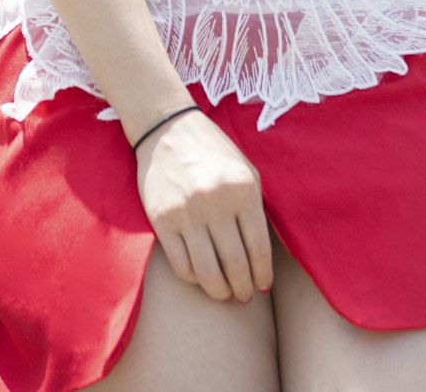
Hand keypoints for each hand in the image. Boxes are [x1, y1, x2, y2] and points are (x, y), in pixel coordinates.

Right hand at [135, 108, 273, 304]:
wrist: (167, 129)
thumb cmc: (213, 150)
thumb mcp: (245, 169)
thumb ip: (255, 208)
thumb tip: (261, 257)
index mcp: (242, 188)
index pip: (259, 248)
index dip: (263, 275)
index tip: (263, 287)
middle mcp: (216, 202)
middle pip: (235, 265)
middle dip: (243, 289)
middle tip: (244, 297)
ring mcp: (186, 213)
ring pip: (208, 273)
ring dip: (220, 292)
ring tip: (224, 294)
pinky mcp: (162, 220)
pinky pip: (181, 265)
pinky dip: (195, 279)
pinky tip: (201, 277)